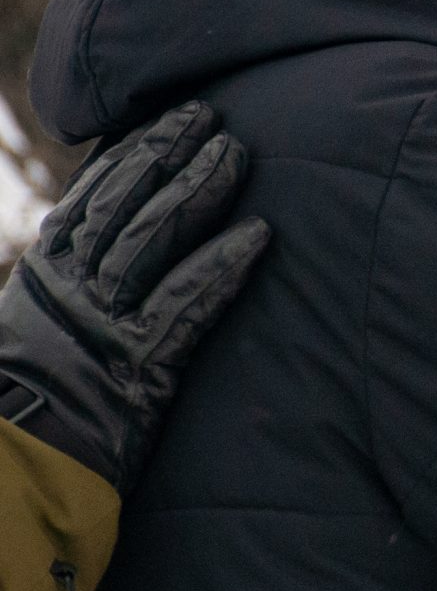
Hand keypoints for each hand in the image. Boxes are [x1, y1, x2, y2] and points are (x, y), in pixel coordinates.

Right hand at [1, 102, 270, 493]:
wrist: (10, 475)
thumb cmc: (31, 410)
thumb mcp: (40, 335)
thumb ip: (75, 286)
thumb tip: (110, 242)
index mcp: (43, 278)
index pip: (91, 199)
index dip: (131, 154)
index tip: (168, 117)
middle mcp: (68, 290)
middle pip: (122, 206)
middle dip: (165, 154)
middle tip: (210, 116)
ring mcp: (100, 323)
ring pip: (150, 239)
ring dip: (196, 191)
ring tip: (236, 152)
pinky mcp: (135, 364)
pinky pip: (184, 304)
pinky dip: (221, 266)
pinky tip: (258, 236)